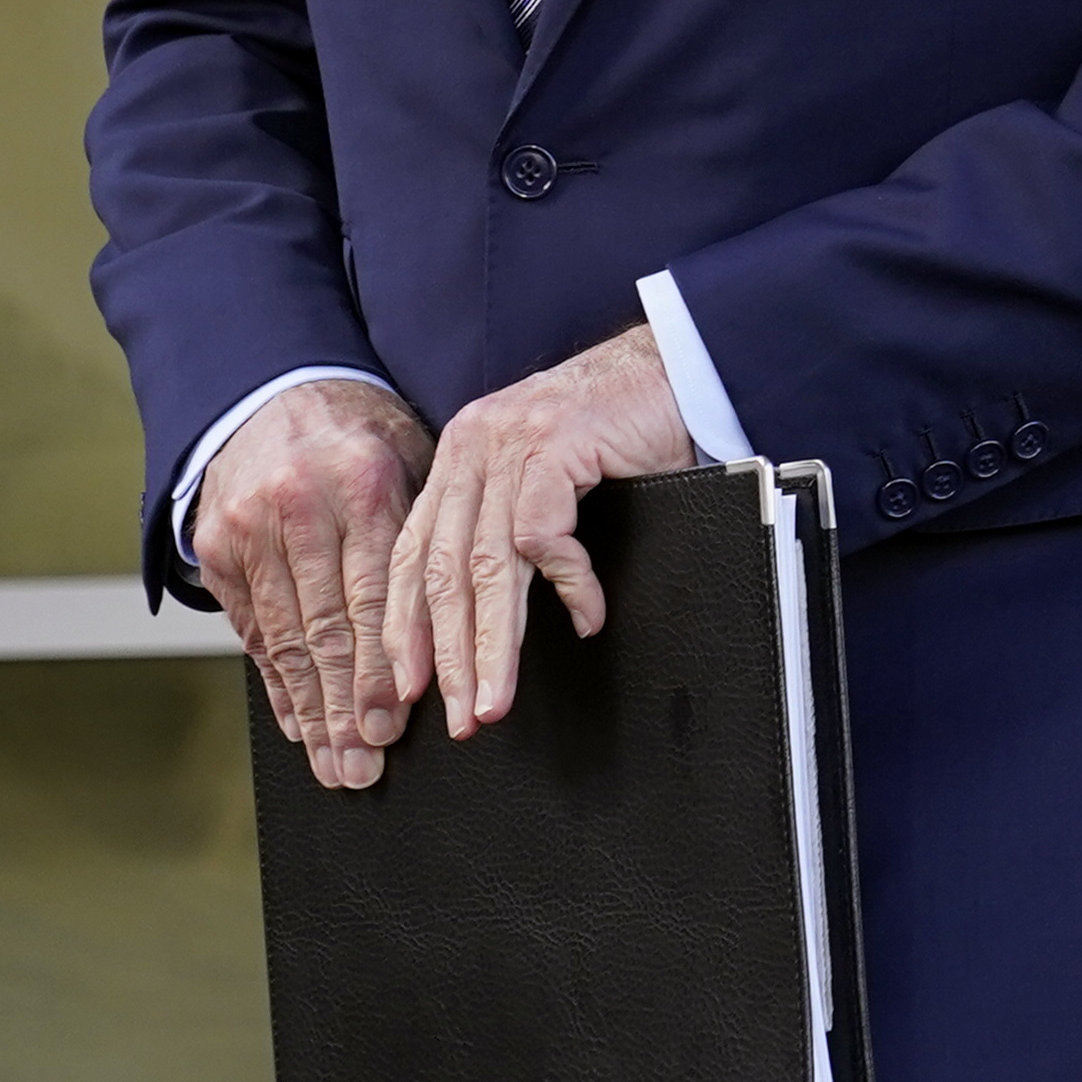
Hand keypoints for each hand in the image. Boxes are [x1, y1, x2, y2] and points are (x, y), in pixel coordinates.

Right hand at [194, 379, 438, 789]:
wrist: (271, 389)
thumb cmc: (360, 433)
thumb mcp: (409, 459)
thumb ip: (423, 534)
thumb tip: (461, 624)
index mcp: (359, 483)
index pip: (372, 597)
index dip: (380, 669)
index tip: (392, 724)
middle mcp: (296, 508)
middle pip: (324, 629)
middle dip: (344, 708)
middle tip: (362, 768)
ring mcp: (247, 530)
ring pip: (285, 639)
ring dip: (310, 711)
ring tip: (333, 764)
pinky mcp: (216, 549)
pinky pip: (253, 630)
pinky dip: (276, 682)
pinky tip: (297, 722)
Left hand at [384, 323, 706, 741]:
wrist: (674, 365)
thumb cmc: (618, 431)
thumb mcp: (544, 480)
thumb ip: (511, 529)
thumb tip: (489, 618)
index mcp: (459, 460)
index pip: (413, 555)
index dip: (406, 626)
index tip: (408, 687)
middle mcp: (472, 449)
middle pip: (442, 571)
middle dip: (447, 655)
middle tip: (459, 715)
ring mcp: (512, 445)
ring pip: (487, 566)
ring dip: (492, 644)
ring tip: (495, 698)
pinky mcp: (554, 445)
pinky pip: (545, 537)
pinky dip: (569, 586)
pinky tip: (588, 617)